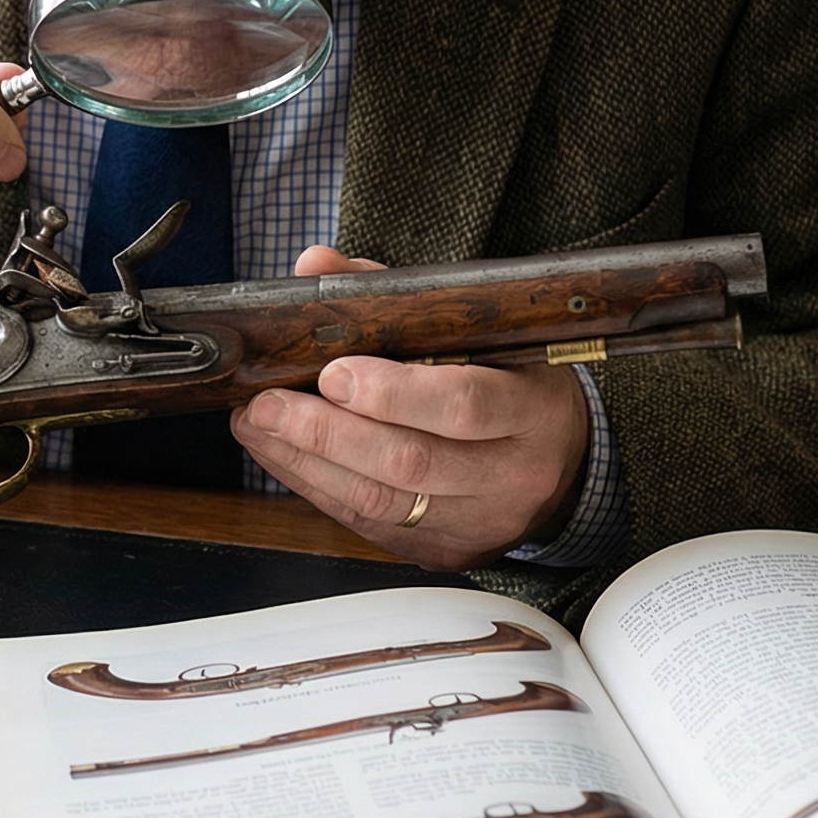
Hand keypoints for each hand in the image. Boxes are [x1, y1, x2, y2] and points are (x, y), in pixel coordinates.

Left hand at [232, 246, 592, 567]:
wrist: (560, 459)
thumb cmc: (509, 379)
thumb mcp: (478, 330)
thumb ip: (395, 295)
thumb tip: (316, 266)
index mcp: (535, 408)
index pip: (464, 405)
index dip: (392, 393)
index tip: (332, 374)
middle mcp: (515, 474)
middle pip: (410, 461)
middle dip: (326, 432)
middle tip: (267, 404)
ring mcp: (481, 522)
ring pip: (381, 501)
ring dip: (306, 461)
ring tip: (257, 424)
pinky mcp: (445, 551)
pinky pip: (369, 524)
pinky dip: (315, 487)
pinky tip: (281, 455)